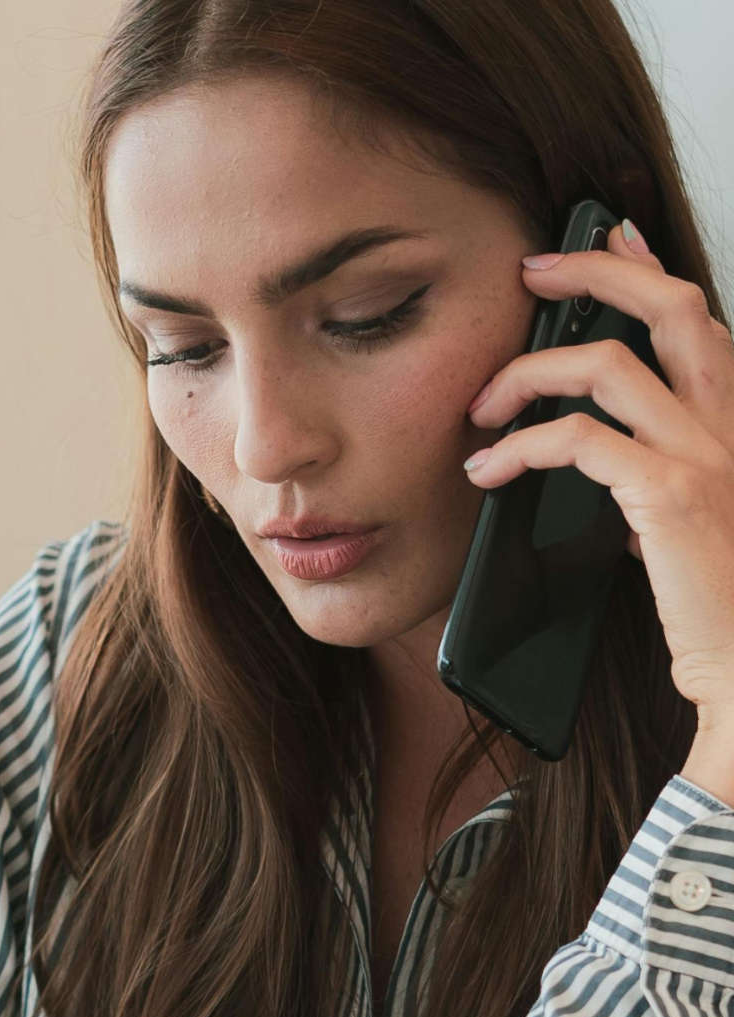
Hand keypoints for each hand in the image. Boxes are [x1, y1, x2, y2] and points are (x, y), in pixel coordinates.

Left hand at [463, 220, 733, 731]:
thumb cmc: (722, 605)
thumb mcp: (696, 527)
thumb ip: (665, 488)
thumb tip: (618, 487)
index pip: (699, 315)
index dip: (649, 265)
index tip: (610, 233)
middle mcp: (732, 423)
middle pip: (665, 305)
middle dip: (593, 271)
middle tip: (531, 272)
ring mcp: (705, 453)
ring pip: (606, 365)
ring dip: (528, 373)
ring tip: (484, 405)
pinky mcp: (670, 494)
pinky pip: (577, 440)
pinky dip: (520, 447)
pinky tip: (491, 468)